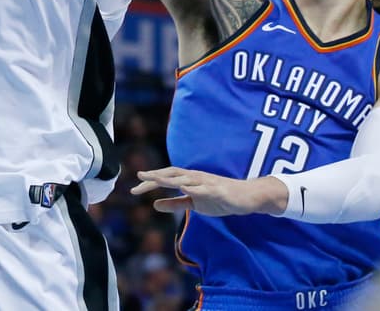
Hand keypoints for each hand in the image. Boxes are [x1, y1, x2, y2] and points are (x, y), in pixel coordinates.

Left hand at [131, 167, 285, 215]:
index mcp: (188, 180)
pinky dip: (195, 187)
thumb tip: (154, 204)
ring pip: (186, 178)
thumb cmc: (219, 198)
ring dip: (170, 178)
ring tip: (155, 179)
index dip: (150, 183)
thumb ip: (175, 203)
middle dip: (155, 176)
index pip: (165, 179)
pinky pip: (206, 189)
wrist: (246, 198)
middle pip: (172, 174)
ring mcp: (207, 182)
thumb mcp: (193, 204)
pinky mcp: (219, 190)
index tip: (134, 189)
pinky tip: (185, 188)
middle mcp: (195, 177)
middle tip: (138, 178)